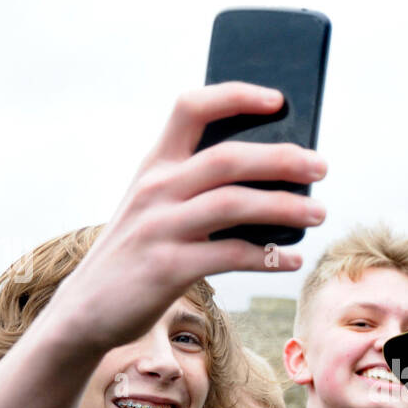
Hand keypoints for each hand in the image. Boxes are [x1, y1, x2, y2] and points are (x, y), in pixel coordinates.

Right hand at [45, 81, 326, 354]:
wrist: (86, 311)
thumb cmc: (138, 254)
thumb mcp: (155, 210)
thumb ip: (197, 190)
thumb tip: (276, 185)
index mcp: (154, 165)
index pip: (192, 108)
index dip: (236, 95)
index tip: (278, 99)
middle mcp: (156, 189)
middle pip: (228, 158)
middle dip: (281, 158)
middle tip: (321, 166)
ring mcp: (160, 228)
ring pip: (235, 204)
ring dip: (285, 206)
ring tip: (319, 211)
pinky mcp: (168, 268)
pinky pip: (232, 255)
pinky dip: (270, 257)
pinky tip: (293, 259)